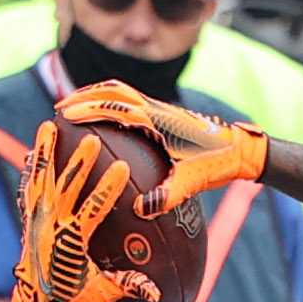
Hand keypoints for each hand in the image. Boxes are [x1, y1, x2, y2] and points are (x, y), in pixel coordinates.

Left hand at [11, 121, 157, 301]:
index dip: (108, 188)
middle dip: (79, 161)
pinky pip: (29, 188)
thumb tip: (156, 291)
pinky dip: (32, 168)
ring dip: (46, 151)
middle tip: (91, 139)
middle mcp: (52, 225)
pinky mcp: (29, 219)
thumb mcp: (103, 294)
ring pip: (41, 179)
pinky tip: (35, 150)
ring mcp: (37, 219)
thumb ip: (128, 285)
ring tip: (48, 124)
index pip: (93, 209)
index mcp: (73, 241)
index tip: (123, 169)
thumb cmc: (73, 301)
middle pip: (66, 186)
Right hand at [57, 81, 267, 216]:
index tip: (64, 115)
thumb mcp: (192, 182)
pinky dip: (114, 102)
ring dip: (98, 94)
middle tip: (60, 110)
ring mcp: (162, 107)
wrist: (242, 150)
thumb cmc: (218, 165)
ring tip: (77, 106)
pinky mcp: (166, 111)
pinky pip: (134, 99)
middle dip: (84, 97)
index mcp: (158, 120)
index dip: (87, 109)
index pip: (114, 107)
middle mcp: (157, 108)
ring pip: (122, 91)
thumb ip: (167, 195)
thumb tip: (141, 210)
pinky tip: (107, 120)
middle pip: (112, 92)